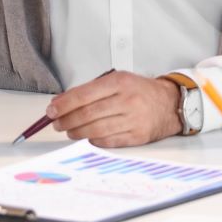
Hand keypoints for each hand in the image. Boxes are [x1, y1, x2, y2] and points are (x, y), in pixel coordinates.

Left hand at [41, 71, 181, 147]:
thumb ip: (90, 90)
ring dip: (77, 132)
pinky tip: (87, 137)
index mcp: (119, 82)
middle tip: (57, 124)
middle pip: (88, 114)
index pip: (84, 95)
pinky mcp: (138, 136)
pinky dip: (94, 140)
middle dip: (67, 120)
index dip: (64, 105)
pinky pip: (109, 141)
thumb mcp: (116, 81)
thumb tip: (61, 103)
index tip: (51, 110)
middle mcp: (127, 100)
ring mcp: (134, 119)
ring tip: (69, 132)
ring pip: (96, 129)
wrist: (170, 103)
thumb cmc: (139, 91)